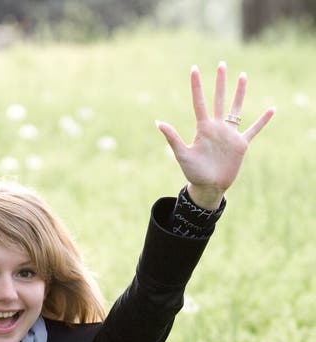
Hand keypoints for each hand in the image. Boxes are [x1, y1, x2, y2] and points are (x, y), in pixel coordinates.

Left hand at [157, 62, 274, 208]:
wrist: (209, 187)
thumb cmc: (194, 173)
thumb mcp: (182, 154)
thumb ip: (172, 138)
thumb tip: (158, 122)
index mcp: (203, 128)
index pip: (199, 102)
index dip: (196, 86)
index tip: (194, 69)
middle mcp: (217, 127)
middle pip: (219, 99)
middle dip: (220, 83)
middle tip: (221, 64)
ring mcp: (230, 134)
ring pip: (236, 108)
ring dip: (239, 93)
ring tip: (242, 76)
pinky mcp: (241, 144)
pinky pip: (254, 129)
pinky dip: (263, 120)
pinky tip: (272, 109)